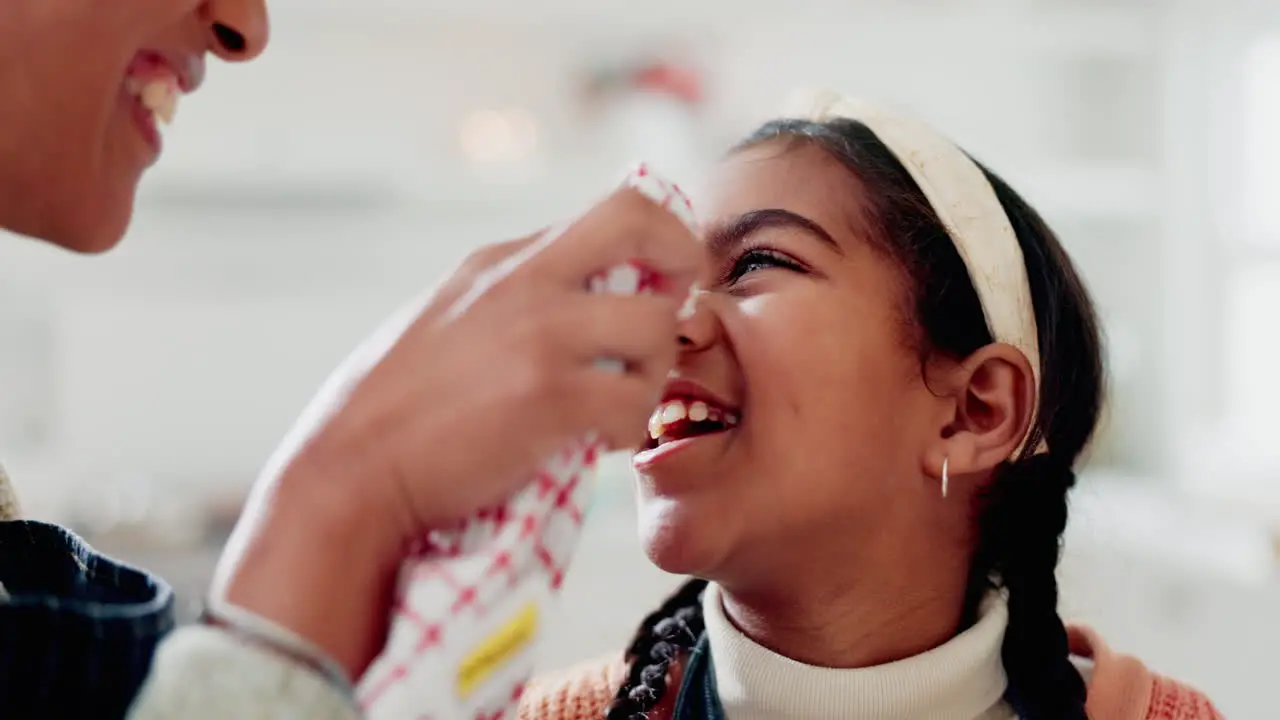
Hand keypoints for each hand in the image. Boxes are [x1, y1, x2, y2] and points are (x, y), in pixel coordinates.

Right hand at [213, 185, 702, 677]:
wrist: (349, 470)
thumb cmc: (393, 409)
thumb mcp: (448, 318)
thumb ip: (510, 298)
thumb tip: (575, 294)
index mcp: (500, 259)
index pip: (609, 210)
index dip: (656, 241)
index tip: (657, 287)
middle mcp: (524, 280)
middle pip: (641, 219)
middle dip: (684, 260)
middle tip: (673, 316)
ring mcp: (540, 334)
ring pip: (656, 323)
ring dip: (655, 369)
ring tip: (622, 402)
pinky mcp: (550, 396)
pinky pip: (636, 402)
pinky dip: (630, 428)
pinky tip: (599, 441)